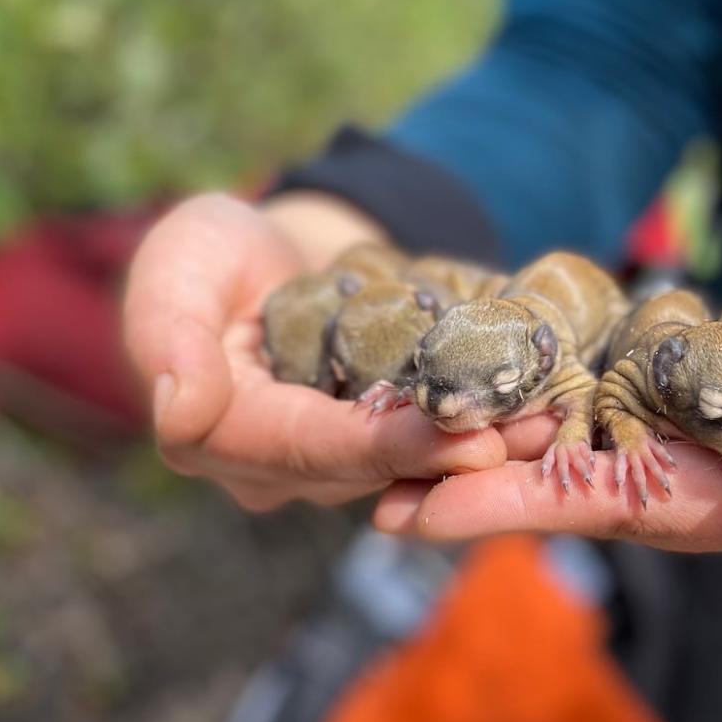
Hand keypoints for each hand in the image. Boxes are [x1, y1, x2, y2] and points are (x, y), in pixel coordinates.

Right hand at [124, 191, 548, 509]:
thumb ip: (169, 334)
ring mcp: (326, 466)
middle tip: (532, 434)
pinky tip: (542, 412)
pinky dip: (483, 429)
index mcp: (214, 435)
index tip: (463, 440)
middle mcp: (273, 470)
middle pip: (370, 469)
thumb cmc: (213, 251)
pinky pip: (430, 447)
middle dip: (453, 456)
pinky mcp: (371, 450)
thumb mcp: (180, 264)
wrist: (265, 253)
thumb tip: (178, 413)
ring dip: (483, 447)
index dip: (386, 448)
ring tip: (551, 421)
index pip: (307, 447)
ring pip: (409, 466)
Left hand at [371, 284, 721, 560]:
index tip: (417, 505)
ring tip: (434, 406)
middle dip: (493, 471)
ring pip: (635, 426)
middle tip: (371, 463)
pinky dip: (614, 364)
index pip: (640, 512)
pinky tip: (553, 352)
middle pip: (607, 476)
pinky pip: (689, 373)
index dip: (527, 506)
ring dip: (535, 418)